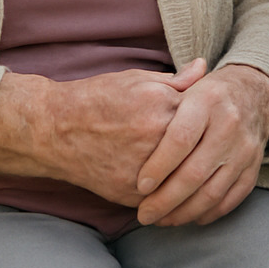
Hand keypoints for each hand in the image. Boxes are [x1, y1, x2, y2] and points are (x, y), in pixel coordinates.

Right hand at [0, 59, 206, 205]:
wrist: (55, 130)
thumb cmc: (97, 99)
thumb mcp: (137, 79)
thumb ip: (176, 80)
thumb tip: (205, 68)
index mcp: (161, 105)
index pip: (203, 116)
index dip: (208, 120)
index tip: (212, 123)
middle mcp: (156, 137)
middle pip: (198, 150)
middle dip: (207, 151)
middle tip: (213, 152)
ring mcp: (144, 169)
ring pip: (184, 180)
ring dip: (195, 179)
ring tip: (202, 175)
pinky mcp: (131, 193)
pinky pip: (163, 199)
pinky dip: (171, 195)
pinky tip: (178, 190)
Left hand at [133, 63, 268, 225]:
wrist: (255, 93)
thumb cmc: (207, 94)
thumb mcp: (185, 87)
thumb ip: (158, 104)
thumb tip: (128, 123)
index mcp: (207, 101)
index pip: (180, 139)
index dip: (158, 166)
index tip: (140, 186)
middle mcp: (229, 124)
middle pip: (195, 172)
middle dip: (165, 200)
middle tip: (144, 214)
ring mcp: (244, 148)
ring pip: (212, 192)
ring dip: (184, 212)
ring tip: (162, 219)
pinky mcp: (254, 167)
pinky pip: (231, 199)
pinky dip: (209, 213)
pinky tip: (189, 217)